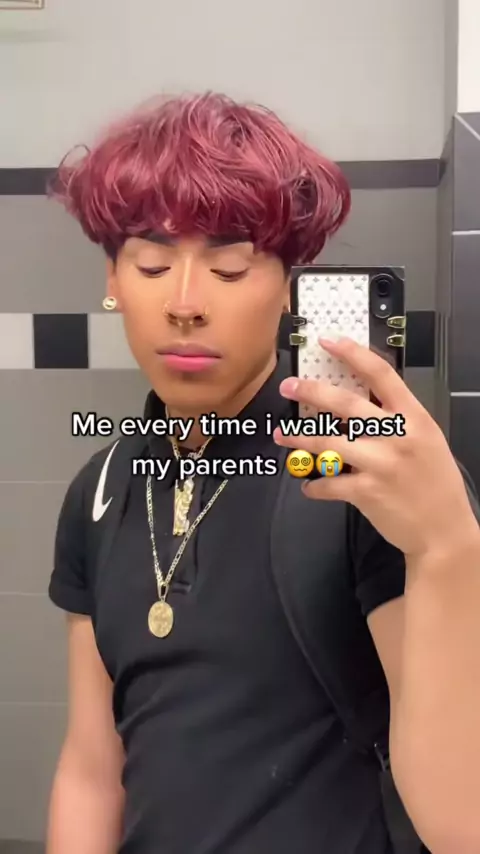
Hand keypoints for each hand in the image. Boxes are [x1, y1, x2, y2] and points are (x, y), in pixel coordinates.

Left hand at [274, 337, 478, 558]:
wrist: (444, 530)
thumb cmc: (435, 482)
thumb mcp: (425, 439)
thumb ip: (396, 420)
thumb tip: (356, 403)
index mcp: (414, 417)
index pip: (381, 374)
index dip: (352, 354)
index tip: (328, 342)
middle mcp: (397, 436)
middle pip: (346, 404)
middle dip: (311, 392)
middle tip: (288, 387)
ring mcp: (381, 464)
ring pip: (329, 443)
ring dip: (300, 439)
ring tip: (283, 436)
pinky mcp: (367, 492)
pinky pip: (329, 483)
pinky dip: (315, 485)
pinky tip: (309, 485)